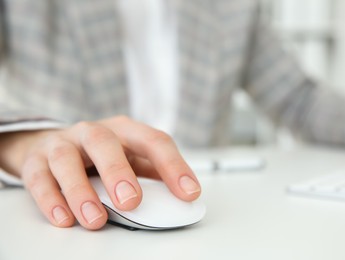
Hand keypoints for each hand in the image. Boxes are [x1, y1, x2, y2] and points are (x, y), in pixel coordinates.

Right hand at [0, 116, 200, 229]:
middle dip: (118, 172)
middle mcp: (92, 132)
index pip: (153, 141)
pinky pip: (40, 178)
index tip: (189, 193)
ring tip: (95, 219)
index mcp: (124, 130)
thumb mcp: (129, 155)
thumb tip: (183, 194)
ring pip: (67, 160)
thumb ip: (153, 172)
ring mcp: (62, 144)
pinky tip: (64, 219)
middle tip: (131, 202)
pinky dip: (51, 199)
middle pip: (104, 143)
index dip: (173, 166)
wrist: (49, 144)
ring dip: (80, 190)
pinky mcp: (36, 160)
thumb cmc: (99, 154)